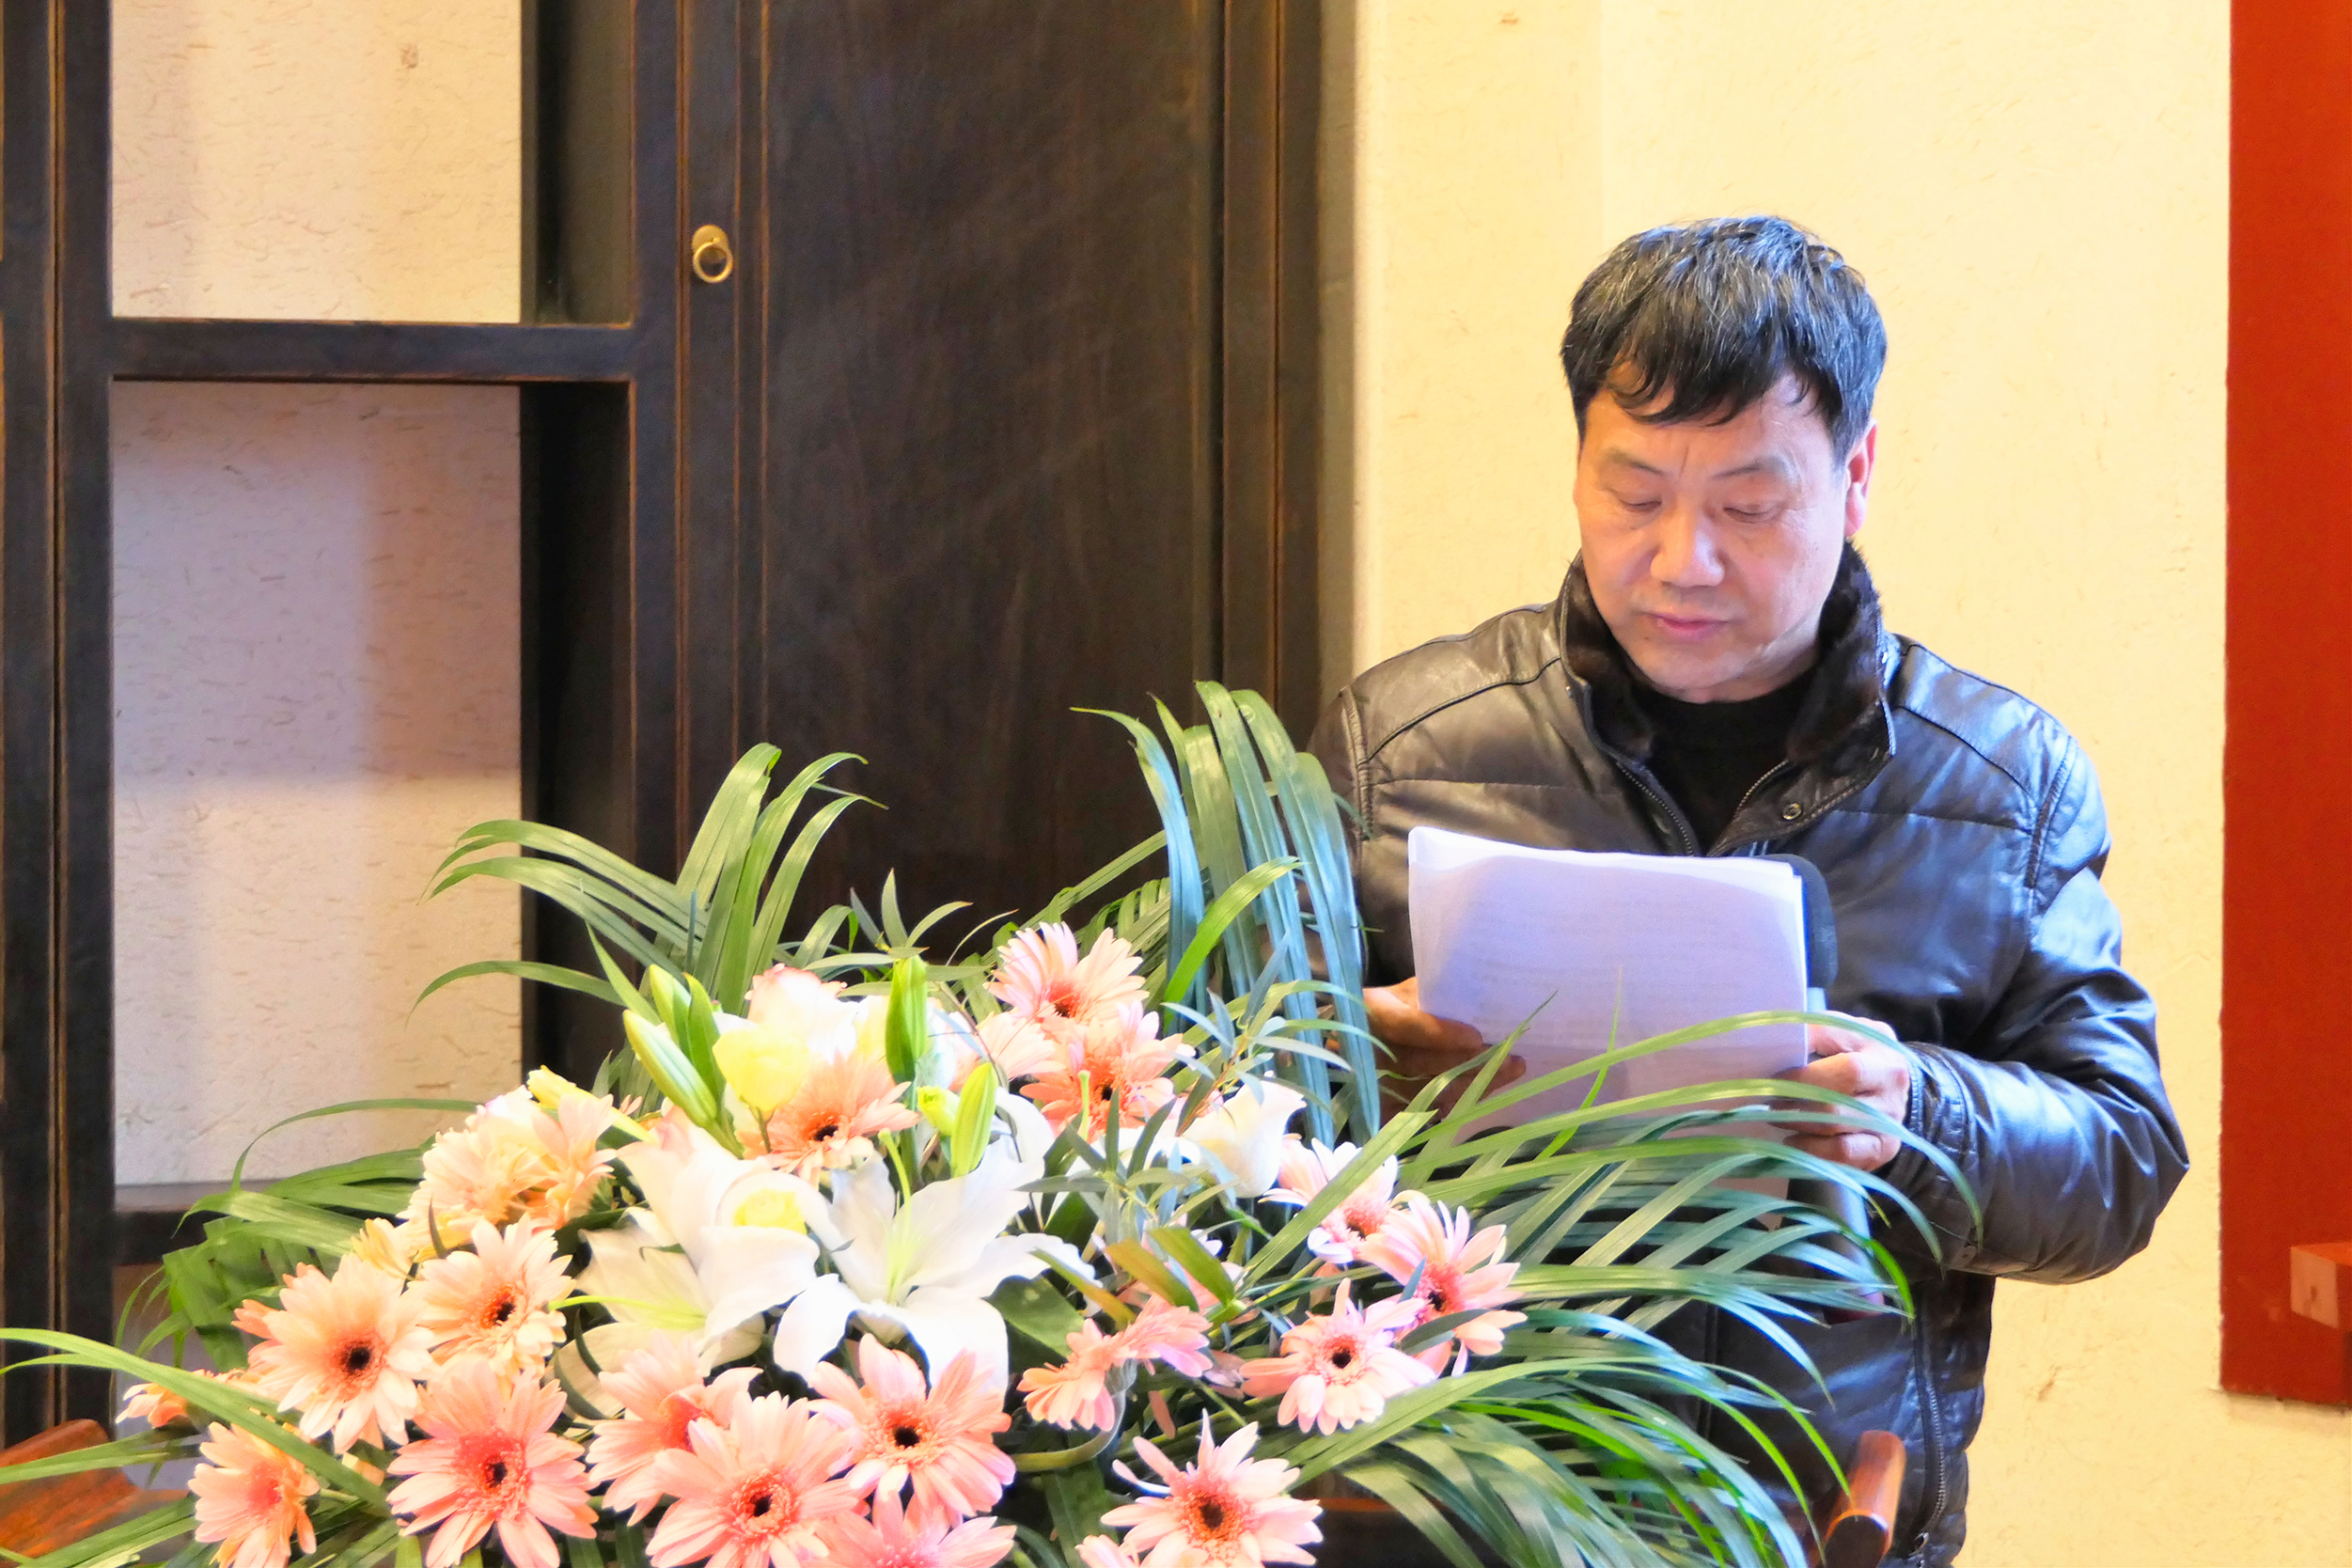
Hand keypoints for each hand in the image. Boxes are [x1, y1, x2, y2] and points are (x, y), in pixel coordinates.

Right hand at [1366, 977, 1524, 1115]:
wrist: (1349, 1041)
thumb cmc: (1383, 1010)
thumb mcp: (1400, 993)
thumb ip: (1428, 995)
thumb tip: (1474, 998)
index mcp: (1370, 1013)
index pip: (1402, 1026)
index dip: (1439, 1034)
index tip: (1477, 1038)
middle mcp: (1368, 1052)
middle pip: (1421, 1065)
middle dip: (1469, 1064)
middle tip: (1511, 1061)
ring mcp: (1374, 1084)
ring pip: (1427, 1091)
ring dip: (1472, 1085)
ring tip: (1509, 1073)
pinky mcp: (1383, 1108)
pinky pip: (1426, 1110)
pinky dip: (1458, 1100)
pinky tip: (1485, 1091)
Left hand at [1775, 1015, 1909, 1170]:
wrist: (1888, 1087)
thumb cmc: (1853, 1054)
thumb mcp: (1837, 1035)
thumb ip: (1812, 1035)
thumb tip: (1773, 1043)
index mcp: (1877, 1041)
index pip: (1834, 1052)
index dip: (1801, 1070)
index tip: (1772, 1076)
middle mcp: (1891, 1078)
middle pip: (1837, 1092)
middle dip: (1796, 1097)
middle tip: (1770, 1099)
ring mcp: (1892, 1115)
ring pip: (1835, 1122)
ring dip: (1798, 1121)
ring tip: (1776, 1117)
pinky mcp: (1885, 1146)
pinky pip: (1843, 1150)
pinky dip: (1813, 1148)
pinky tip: (1794, 1141)